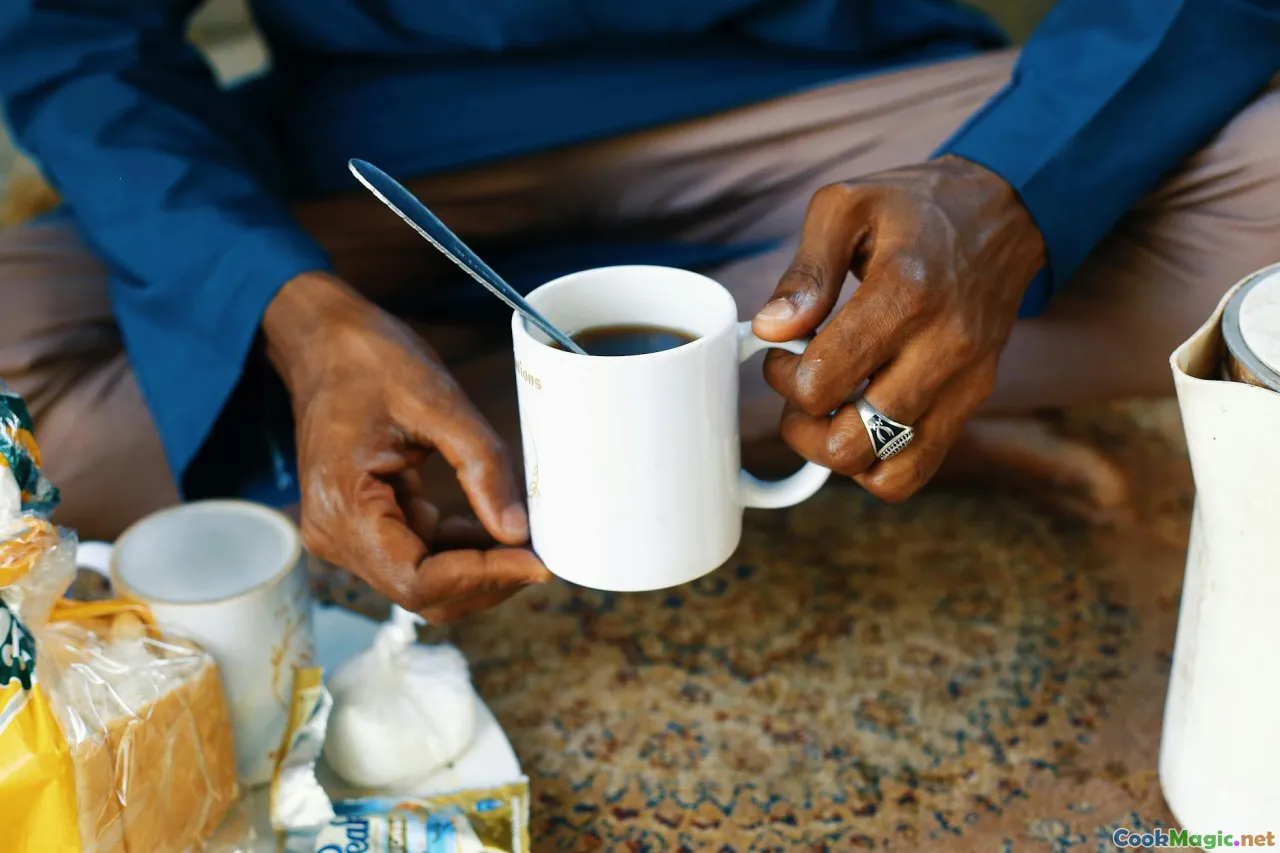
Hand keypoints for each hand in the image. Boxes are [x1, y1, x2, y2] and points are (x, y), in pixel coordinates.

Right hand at [263, 272, 549, 621]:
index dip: (482, 578)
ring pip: (424, 581)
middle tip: (542, 555)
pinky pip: (419, 555)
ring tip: (528, 541)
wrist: (325, 342)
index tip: (536, 562)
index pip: (419, 580)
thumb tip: (518, 530)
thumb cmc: (369, 361)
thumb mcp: (437, 402)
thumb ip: (482, 467)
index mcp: (344, 507)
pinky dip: (461, 549)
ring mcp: (347, 533)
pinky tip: (497, 526)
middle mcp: (336, 534)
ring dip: (479, 568)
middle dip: (487, 579)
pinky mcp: (365, 524)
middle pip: (423, 592)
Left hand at [753, 155, 1045, 502]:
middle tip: (801, 387)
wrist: (1004, 213)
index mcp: (905, 295)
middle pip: (852, 440)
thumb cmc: (917, 207)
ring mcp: (965, 381)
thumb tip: (772, 329)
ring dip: (838, 451)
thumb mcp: (846, 208)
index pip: (824, 381)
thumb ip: (805, 272)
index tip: (782, 351)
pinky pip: (918, 469)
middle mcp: (943, 347)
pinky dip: (878, 465)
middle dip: (804, 424)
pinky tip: (861, 425)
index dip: (784, 377)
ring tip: (829, 410)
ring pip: (885, 467)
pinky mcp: (975, 400)